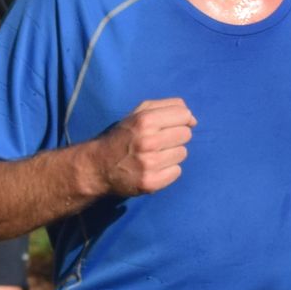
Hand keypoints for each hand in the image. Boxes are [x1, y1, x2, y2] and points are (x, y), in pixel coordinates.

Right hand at [80, 97, 194, 196]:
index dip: (180, 119)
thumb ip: (167, 107)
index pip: (184, 115)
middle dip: (175, 137)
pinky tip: (154, 168)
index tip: (170, 125)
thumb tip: (192, 119)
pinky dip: (168, 170)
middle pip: (186, 134)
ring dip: (172, 154)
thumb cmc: (122, 137)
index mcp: (145, 120)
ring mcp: (150, 164)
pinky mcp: (151, 182)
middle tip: (159, 142)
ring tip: (154, 155)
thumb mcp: (138, 114)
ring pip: (183, 153)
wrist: (98, 167)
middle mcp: (148, 141)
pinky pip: (177, 172)